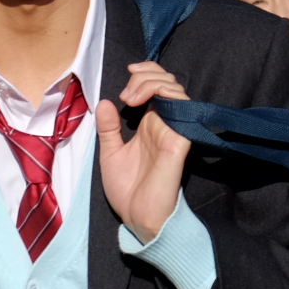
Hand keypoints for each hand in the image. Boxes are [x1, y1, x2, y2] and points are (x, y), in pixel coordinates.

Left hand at [95, 61, 192, 242]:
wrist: (138, 217)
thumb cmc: (127, 191)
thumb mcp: (110, 153)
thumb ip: (108, 128)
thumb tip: (105, 102)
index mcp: (150, 124)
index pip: (157, 86)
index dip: (146, 72)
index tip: (127, 72)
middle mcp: (164, 123)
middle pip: (167, 81)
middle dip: (146, 75)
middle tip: (127, 93)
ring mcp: (174, 130)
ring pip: (176, 90)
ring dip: (152, 83)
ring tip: (131, 98)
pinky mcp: (180, 140)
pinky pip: (182, 109)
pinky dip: (165, 96)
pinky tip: (144, 103)